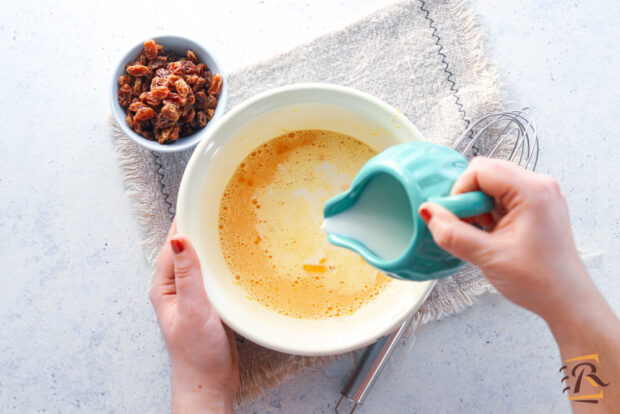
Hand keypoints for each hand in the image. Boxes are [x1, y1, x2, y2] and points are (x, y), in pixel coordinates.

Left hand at [150, 222, 238, 413]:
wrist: (209, 383)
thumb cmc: (196, 354)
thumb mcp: (192, 309)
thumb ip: (188, 274)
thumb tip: (178, 240)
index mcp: (164, 286)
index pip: (172, 243)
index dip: (185, 220)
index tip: (198, 199)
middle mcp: (175, 287)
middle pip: (186, 249)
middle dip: (199, 228)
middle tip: (219, 206)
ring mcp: (191, 294)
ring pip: (201, 260)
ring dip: (212, 244)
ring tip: (228, 224)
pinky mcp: (207, 302)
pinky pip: (212, 274)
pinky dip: (222, 262)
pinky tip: (235, 257)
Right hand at [418, 157, 587, 319]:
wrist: (565, 300)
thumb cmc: (540, 281)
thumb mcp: (487, 257)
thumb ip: (452, 233)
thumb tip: (428, 213)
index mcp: (532, 190)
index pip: (480, 170)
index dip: (460, 192)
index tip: (454, 217)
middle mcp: (539, 186)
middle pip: (486, 173)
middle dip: (468, 199)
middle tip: (466, 226)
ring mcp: (539, 196)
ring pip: (492, 185)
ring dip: (478, 207)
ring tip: (481, 234)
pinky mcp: (536, 207)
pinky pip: (502, 197)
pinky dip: (489, 212)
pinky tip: (490, 234)